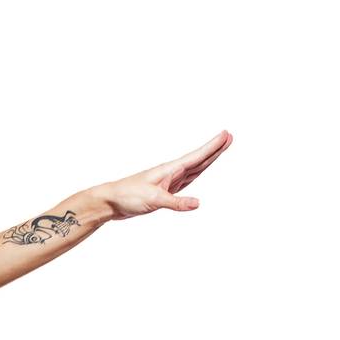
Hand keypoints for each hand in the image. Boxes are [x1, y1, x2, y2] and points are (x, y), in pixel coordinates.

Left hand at [94, 130, 232, 220]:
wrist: (111, 202)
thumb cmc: (128, 196)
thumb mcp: (154, 200)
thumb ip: (176, 202)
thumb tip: (198, 204)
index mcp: (170, 170)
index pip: (197, 156)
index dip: (212, 146)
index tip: (226, 135)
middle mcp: (171, 173)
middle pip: (199, 160)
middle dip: (215, 149)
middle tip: (229, 137)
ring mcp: (168, 181)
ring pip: (194, 169)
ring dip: (208, 159)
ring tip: (220, 149)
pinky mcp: (164, 191)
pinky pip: (186, 180)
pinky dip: (196, 174)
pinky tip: (199, 171)